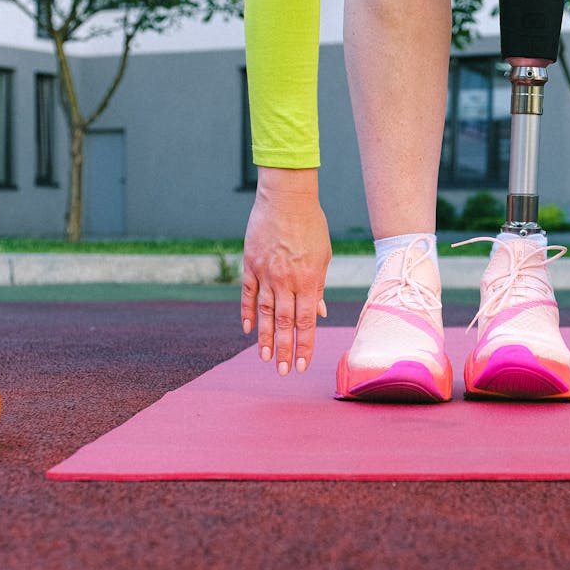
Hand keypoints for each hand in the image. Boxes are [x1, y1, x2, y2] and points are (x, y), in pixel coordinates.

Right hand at [241, 167, 331, 374]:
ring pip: (263, 313)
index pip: (306, 322)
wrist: (287, 197)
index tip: (303, 365)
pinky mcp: (250, 264)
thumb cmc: (311, 225)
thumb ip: (318, 287)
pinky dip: (246, 312)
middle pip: (283, 323)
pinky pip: (247, 293)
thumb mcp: (323, 257)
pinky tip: (246, 329)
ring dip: (264, 338)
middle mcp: (286, 281)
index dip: (304, 345)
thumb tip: (318, 313)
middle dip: (285, 350)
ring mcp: (265, 273)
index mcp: (309, 281)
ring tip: (265, 358)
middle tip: (283, 371)